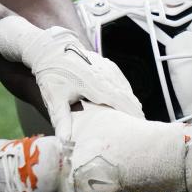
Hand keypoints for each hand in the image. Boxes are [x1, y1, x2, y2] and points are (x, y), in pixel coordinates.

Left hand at [0, 18, 141, 142]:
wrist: (50, 48)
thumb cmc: (51, 75)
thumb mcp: (54, 98)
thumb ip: (62, 120)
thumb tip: (65, 142)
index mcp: (96, 86)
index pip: (121, 105)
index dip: (131, 118)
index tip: (138, 132)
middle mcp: (106, 76)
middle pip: (128, 98)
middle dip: (135, 114)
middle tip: (140, 132)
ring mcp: (109, 69)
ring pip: (127, 90)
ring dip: (132, 105)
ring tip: (136, 122)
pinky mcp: (108, 65)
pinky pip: (122, 82)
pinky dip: (126, 94)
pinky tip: (128, 105)